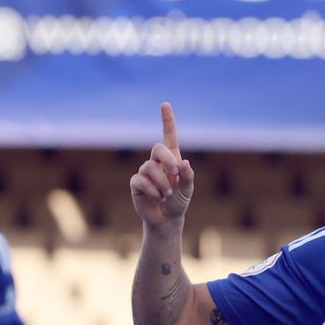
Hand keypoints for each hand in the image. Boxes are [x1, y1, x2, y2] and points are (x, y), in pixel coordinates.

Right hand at [130, 102, 195, 227]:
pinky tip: (159, 197)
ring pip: (149, 167)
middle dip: (167, 159)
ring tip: (168, 194)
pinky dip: (153, 190)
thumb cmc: (179, 202)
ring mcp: (145, 172)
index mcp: (172, 159)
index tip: (165, 104)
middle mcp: (156, 162)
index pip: (169, 136)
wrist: (166, 219)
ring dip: (162, 182)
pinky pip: (141, 180)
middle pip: (157, 148)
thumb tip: (184, 163)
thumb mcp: (188, 190)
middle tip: (176, 173)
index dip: (167, 121)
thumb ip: (188, 177)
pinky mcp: (136, 183)